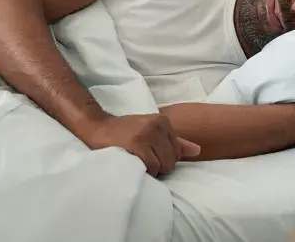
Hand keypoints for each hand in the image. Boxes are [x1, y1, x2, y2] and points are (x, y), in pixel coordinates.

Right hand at [78, 114, 200, 176]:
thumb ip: (175, 141)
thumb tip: (197, 151)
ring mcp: (147, 134)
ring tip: (137, 161)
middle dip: (159, 165)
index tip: (148, 153)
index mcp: (163, 122)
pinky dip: (144, 171)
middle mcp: (158, 125)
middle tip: (141, 159)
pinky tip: (134, 164)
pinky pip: (152, 167)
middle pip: (172, 160)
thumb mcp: (151, 131)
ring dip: (151, 170)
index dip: (163, 158)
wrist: (97, 128)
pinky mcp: (137, 144)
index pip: (177, 152)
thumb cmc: (124, 132)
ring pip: (164, 165)